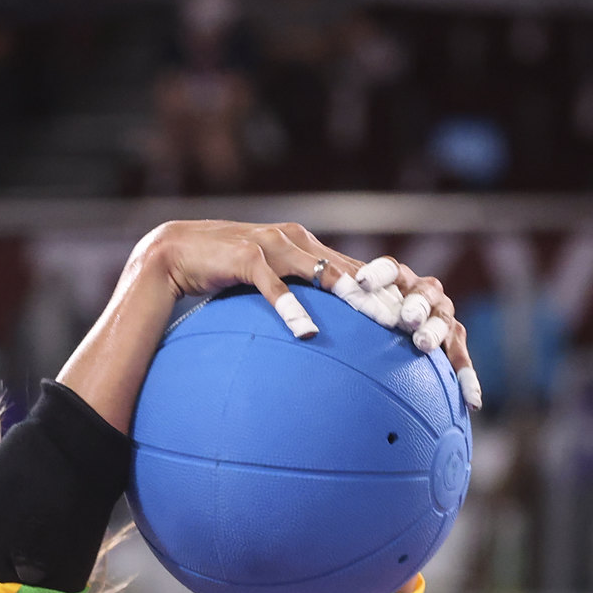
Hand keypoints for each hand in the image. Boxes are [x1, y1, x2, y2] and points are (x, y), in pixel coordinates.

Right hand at [135, 222, 480, 410]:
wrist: (170, 254)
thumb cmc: (218, 281)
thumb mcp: (262, 296)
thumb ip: (292, 309)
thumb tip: (320, 350)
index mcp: (307, 250)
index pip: (360, 271)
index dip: (393, 291)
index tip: (421, 319)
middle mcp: (297, 242)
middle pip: (354, 270)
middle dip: (388, 294)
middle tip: (419, 322)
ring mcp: (273, 247)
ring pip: (323, 272)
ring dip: (355, 295)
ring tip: (382, 319)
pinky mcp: (245, 259)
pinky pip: (273, 289)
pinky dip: (292, 309)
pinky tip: (308, 334)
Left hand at [339, 253, 481, 410]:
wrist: (380, 331)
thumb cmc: (352, 323)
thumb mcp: (340, 315)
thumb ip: (324, 311)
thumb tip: (297, 327)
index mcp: (395, 278)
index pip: (389, 270)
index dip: (378, 275)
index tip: (360, 283)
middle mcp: (421, 291)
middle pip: (422, 293)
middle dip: (414, 305)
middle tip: (405, 319)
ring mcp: (439, 313)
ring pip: (444, 320)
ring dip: (434, 331)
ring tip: (422, 345)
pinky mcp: (451, 338)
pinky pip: (460, 357)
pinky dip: (466, 376)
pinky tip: (472, 401)